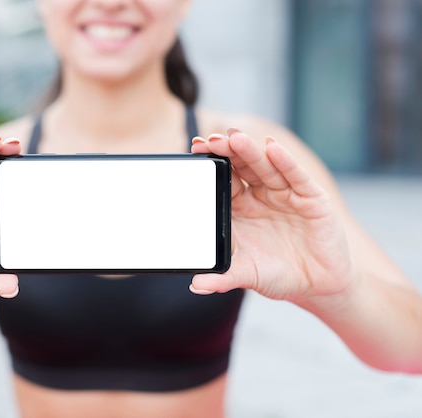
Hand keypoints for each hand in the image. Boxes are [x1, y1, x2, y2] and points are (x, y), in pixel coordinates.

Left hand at [190, 129, 353, 305]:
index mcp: (241, 207)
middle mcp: (262, 196)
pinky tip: (272, 147)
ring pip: (266, 166)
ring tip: (235, 137)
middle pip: (242, 166)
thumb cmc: (278, 274)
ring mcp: (287, 194)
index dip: (212, 164)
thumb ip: (222, 277)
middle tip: (211, 140)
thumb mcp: (247, 274)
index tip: (195, 150)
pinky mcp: (312, 199)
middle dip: (227, 151)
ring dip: (251, 151)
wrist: (318, 287)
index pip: (224, 179)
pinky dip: (285, 162)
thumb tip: (196, 285)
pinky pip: (296, 177)